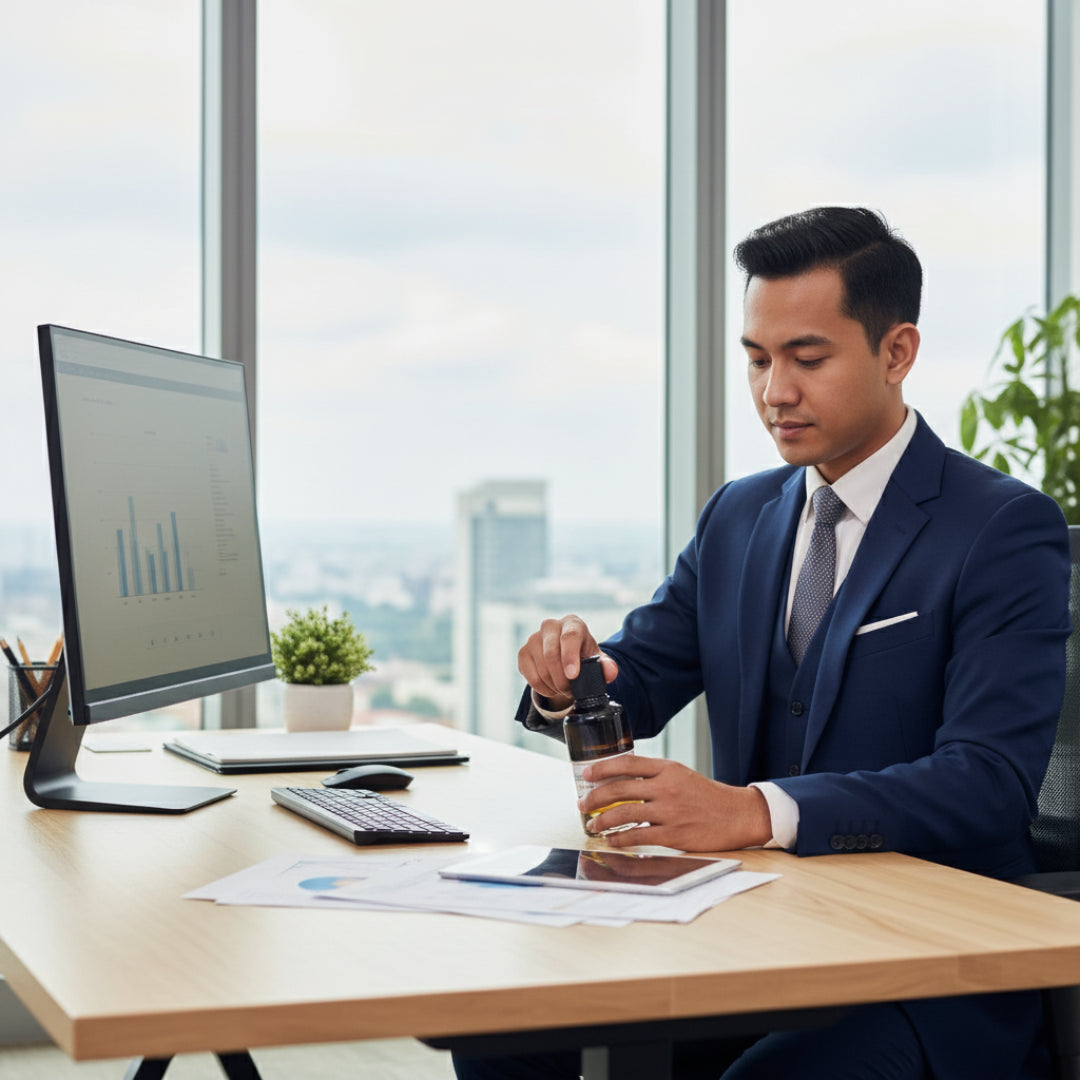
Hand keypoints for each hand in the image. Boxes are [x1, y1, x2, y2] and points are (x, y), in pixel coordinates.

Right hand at [517, 614, 618, 707]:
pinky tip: (552, 688)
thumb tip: (610, 672)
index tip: (573, 675)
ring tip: (564, 690)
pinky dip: (542, 688)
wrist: (565, 657)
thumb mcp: (597, 659)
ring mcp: (533, 638)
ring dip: (554, 685)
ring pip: (541, 668)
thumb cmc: (583, 655)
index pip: (569, 637)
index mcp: (572, 623)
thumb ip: (607, 665)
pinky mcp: (523, 652)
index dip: (570, 657)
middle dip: (562, 679)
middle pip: (551, 654)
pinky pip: (530, 676)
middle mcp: (550, 625)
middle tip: (571, 691)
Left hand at [578, 753, 772, 851]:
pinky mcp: (673, 834)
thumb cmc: (706, 795)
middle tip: (583, 804)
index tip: (586, 774)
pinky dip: (620, 838)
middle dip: (595, 798)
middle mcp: (666, 787)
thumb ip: (654, 775)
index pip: (627, 763)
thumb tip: (621, 780)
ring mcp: (669, 811)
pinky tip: (613, 840)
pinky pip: (638, 836)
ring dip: (602, 820)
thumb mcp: (681, 775)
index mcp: (667, 769)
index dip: (602, 768)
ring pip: (623, 813)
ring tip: (593, 825)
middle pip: (619, 789)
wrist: (736, 814)